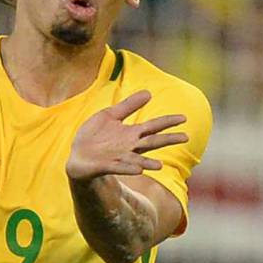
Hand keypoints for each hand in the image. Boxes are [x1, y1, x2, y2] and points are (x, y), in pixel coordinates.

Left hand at [65, 90, 187, 181]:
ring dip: (148, 162)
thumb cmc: (95, 136)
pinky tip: (138, 170)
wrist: (77, 154)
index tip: (184, 118)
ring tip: (159, 165)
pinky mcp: (106, 165)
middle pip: (152, 142)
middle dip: (168, 139)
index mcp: (131, 134)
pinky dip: (128, 168)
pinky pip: (119, 167)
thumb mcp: (110, 115)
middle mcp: (129, 147)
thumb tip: (149, 92)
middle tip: (186, 137)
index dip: (168, 122)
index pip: (153, 126)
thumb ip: (128, 106)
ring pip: (137, 160)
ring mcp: (119, 158)